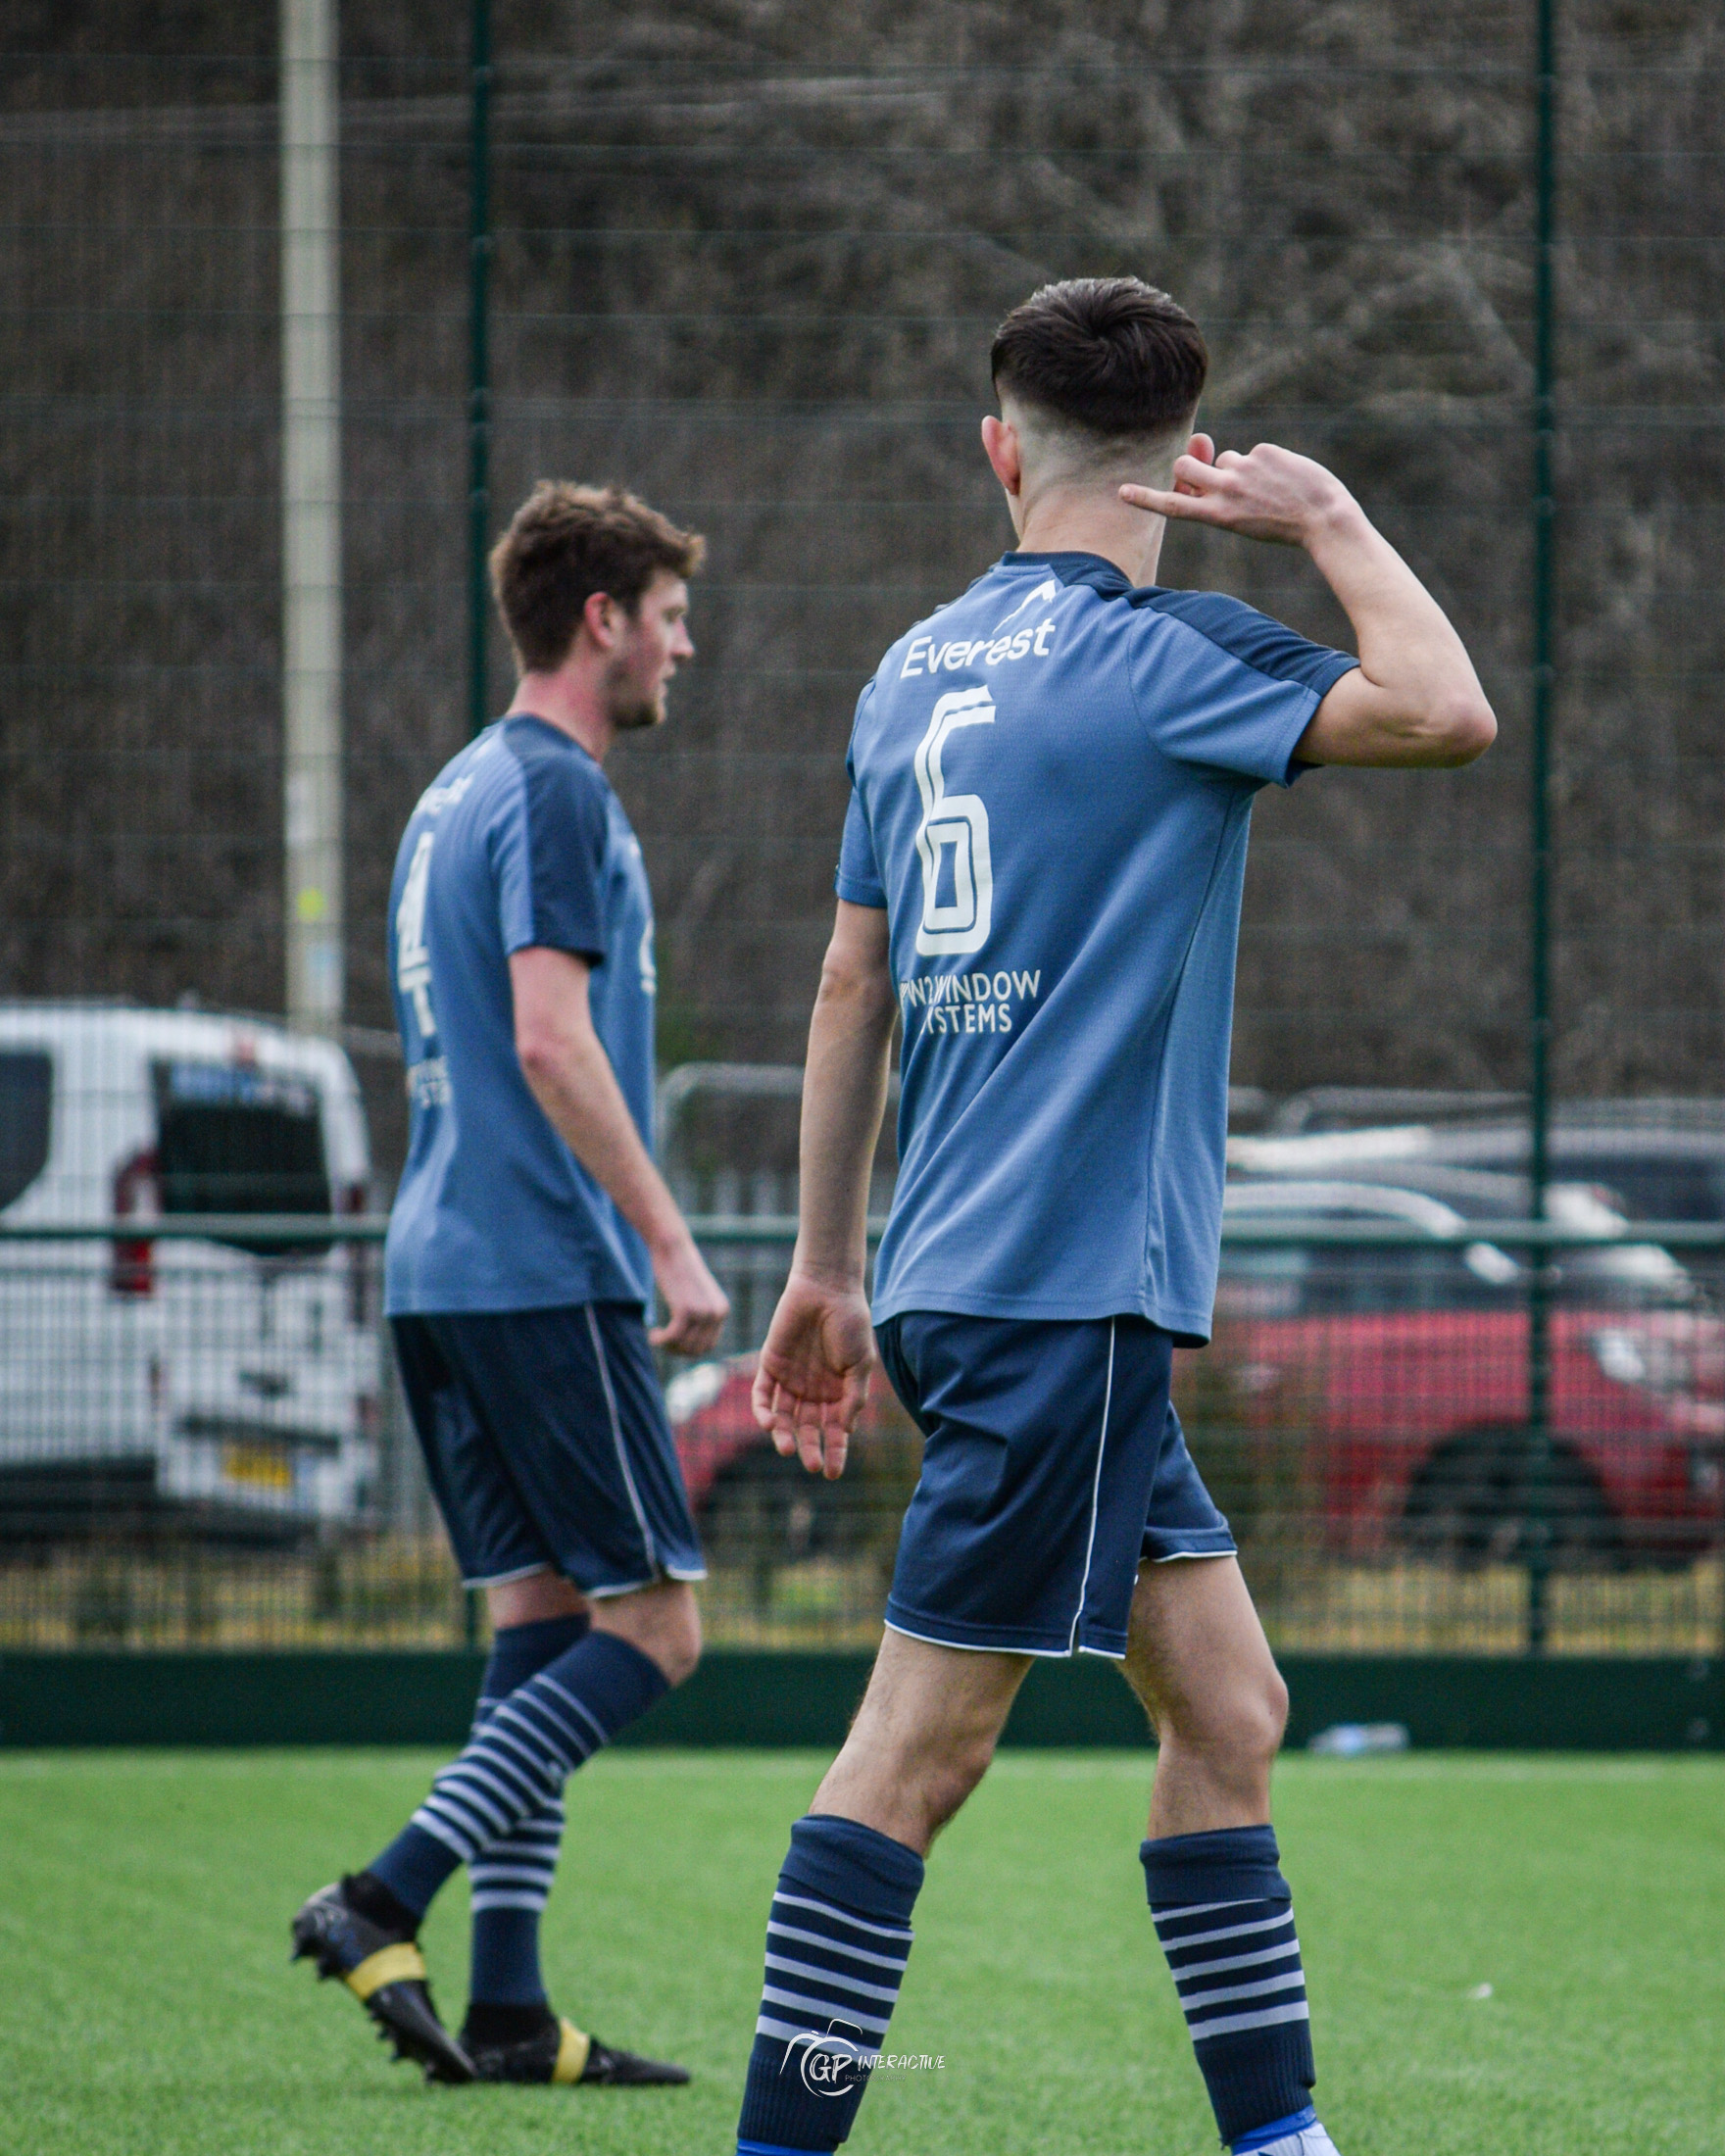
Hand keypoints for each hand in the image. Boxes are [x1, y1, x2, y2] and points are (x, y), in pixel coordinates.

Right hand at [649, 1233, 729, 1355]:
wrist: (672, 1248)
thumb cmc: (680, 1270)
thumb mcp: (696, 1295)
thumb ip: (699, 1316)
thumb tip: (691, 1347)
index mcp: (722, 1310)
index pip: (709, 1345)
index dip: (689, 1349)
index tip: (673, 1342)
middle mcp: (717, 1313)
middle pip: (696, 1349)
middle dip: (677, 1350)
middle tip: (662, 1340)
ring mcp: (703, 1312)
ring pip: (684, 1346)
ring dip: (667, 1346)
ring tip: (656, 1336)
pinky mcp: (685, 1309)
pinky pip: (672, 1337)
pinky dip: (660, 1340)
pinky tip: (652, 1334)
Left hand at [750, 1270, 876, 1478]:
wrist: (826, 1288)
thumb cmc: (850, 1323)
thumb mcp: (861, 1363)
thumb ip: (854, 1396)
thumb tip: (847, 1429)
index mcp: (837, 1393)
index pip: (834, 1430)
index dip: (835, 1451)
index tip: (833, 1473)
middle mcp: (813, 1391)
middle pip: (807, 1428)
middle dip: (809, 1447)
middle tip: (812, 1464)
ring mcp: (790, 1379)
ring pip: (782, 1416)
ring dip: (783, 1435)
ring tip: (785, 1449)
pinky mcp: (769, 1365)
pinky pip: (762, 1394)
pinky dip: (763, 1410)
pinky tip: (769, 1423)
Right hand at [1120, 434, 1356, 546]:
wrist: (1323, 518)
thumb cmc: (1281, 524)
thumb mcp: (1240, 517)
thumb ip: (1215, 490)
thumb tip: (1202, 450)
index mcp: (1217, 515)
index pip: (1173, 505)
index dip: (1146, 498)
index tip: (1122, 492)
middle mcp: (1225, 491)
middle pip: (1185, 465)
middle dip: (1190, 464)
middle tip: (1208, 473)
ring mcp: (1244, 469)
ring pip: (1224, 458)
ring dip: (1238, 469)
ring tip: (1266, 488)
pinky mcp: (1263, 452)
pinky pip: (1254, 453)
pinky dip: (1266, 464)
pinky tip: (1285, 479)